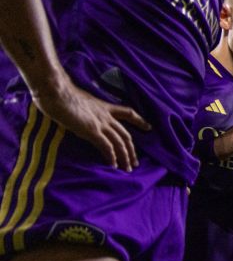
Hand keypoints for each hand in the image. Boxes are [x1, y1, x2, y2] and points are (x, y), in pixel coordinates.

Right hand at [33, 82, 149, 170]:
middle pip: (125, 135)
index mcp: (104, 107)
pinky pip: (106, 146)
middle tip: (135, 163)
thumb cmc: (61, 95)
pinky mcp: (91, 130)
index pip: (128, 113)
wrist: (56, 92)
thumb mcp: (80, 101)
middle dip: (132, 150)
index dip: (139, 120)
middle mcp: (105, 116)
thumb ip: (85, 110)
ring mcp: (100, 123)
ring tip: (127, 169)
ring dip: (124, 157)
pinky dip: (112, 156)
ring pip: (119, 142)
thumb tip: (81, 116)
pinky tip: (114, 165)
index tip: (148, 127)